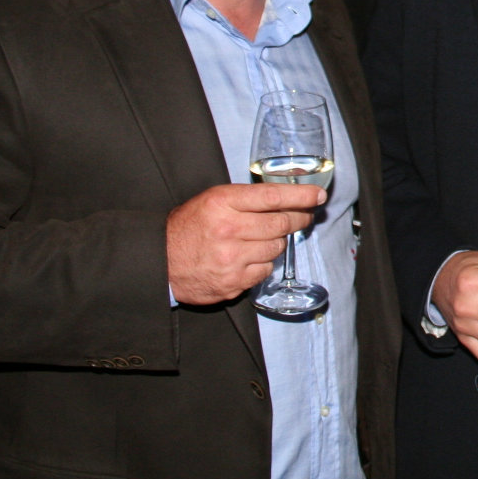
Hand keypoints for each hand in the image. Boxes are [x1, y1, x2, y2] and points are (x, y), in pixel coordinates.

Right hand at [167, 183, 322, 304]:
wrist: (160, 260)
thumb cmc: (188, 227)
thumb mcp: (212, 201)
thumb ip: (245, 199)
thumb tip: (285, 199)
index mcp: (223, 203)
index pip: (273, 197)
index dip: (301, 196)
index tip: (317, 196)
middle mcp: (229, 229)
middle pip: (281, 224)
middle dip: (298, 219)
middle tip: (304, 217)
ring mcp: (232, 258)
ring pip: (276, 248)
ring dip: (276, 242)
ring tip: (263, 238)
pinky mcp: (233, 282)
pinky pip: (265, 271)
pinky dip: (263, 264)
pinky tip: (250, 257)